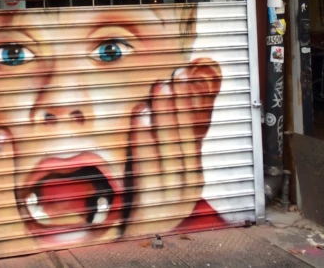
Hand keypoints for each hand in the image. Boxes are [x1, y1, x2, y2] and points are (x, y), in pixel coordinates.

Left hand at [123, 70, 204, 236]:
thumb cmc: (139, 205)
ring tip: (159, 88)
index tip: (185, 77)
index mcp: (193, 178)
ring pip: (169, 148)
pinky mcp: (151, 206)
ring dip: (164, 114)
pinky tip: (141, 115)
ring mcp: (170, 198)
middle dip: (179, 103)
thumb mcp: (159, 176)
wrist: (130, 247)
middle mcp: (187, 188)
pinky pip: (148, 164)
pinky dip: (144, 136)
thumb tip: (165, 109)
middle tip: (174, 76)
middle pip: (184, 137)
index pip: (194, 133)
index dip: (190, 103)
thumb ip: (164, 149)